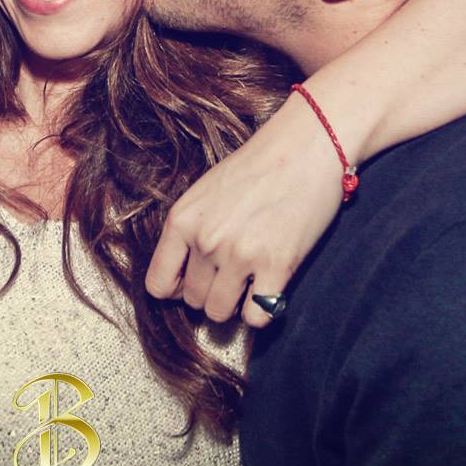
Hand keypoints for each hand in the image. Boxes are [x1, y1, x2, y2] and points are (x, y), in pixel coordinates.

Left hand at [144, 96, 345, 327]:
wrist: (307, 147)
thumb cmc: (258, 167)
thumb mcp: (206, 192)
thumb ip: (190, 231)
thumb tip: (184, 276)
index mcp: (182, 220)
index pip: (158, 284)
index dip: (176, 290)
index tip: (194, 282)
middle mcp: (206, 240)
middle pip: (193, 300)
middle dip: (211, 292)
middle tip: (233, 274)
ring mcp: (240, 255)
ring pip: (219, 313)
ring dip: (234, 305)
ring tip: (250, 282)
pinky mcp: (277, 266)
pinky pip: (256, 318)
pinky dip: (261, 311)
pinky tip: (269, 289)